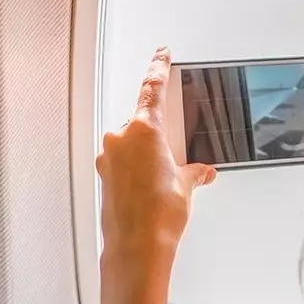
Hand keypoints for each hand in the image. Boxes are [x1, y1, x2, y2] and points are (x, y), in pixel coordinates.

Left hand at [97, 48, 216, 269]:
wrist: (137, 248)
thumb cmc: (158, 216)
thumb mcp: (186, 186)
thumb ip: (193, 171)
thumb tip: (200, 171)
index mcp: (144, 130)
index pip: (152, 88)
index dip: (157, 67)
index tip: (160, 54)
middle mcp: (121, 140)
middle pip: (142, 122)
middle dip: (159, 136)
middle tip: (174, 158)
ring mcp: (108, 158)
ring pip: (131, 145)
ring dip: (146, 157)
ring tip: (163, 183)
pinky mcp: (104, 176)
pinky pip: (122, 164)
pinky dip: (136, 171)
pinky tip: (150, 191)